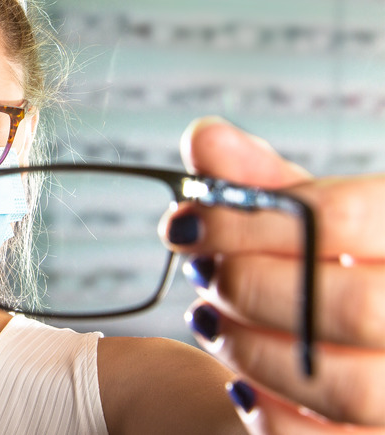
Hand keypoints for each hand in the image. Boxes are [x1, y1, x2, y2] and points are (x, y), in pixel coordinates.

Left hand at [167, 117, 384, 433]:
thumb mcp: (312, 219)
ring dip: (251, 349)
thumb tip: (205, 138)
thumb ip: (262, 181)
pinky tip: (240, 381)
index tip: (186, 222)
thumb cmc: (333, 272)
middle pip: (348, 304)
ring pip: (341, 385)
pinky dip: (269, 412)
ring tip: (211, 320)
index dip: (248, 220)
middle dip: (250, 286)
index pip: (342, 219)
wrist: (359, 346)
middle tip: (204, 273)